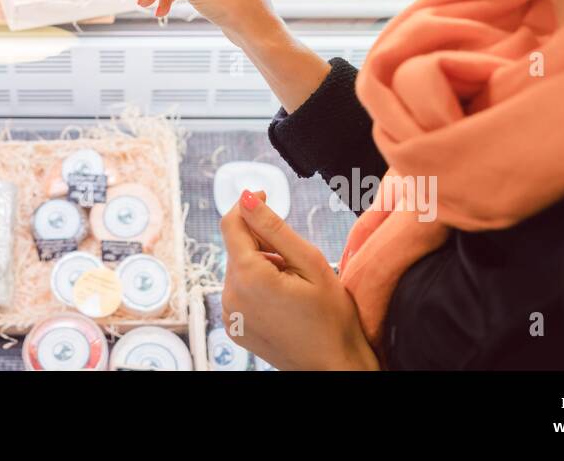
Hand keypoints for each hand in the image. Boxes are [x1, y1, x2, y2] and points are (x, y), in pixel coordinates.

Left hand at [221, 190, 378, 370]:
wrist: (334, 367)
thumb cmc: (332, 319)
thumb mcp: (310, 262)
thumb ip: (273, 227)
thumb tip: (246, 197)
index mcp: (248, 277)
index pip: (231, 223)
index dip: (248, 206)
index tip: (266, 198)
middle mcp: (230, 296)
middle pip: (236, 247)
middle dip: (262, 242)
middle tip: (295, 258)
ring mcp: (229, 314)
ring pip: (239, 268)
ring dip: (261, 264)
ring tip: (293, 283)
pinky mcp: (233, 327)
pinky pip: (239, 291)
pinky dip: (257, 285)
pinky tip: (283, 298)